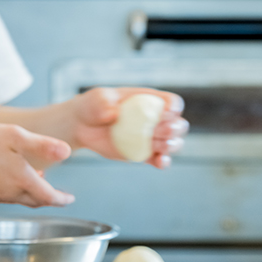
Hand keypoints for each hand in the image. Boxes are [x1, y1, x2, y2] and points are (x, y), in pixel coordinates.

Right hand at [0, 123, 73, 207]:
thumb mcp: (16, 136)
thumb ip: (43, 145)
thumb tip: (67, 152)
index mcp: (22, 180)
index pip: (50, 197)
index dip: (62, 199)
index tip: (70, 199)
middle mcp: (12, 193)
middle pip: (37, 201)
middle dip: (50, 199)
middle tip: (59, 195)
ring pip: (23, 200)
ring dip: (34, 194)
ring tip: (39, 181)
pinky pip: (10, 197)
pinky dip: (19, 192)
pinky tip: (16, 178)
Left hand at [68, 87, 188, 168]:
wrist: (83, 126)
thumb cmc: (93, 106)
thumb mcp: (97, 98)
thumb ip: (105, 102)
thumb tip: (114, 113)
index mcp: (150, 101)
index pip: (172, 102)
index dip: (174, 106)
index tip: (166, 111)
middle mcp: (155, 120)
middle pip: (178, 125)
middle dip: (175, 129)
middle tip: (161, 130)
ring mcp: (150, 138)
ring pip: (172, 144)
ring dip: (171, 146)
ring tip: (160, 147)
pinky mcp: (143, 154)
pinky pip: (158, 160)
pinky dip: (162, 162)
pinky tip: (159, 162)